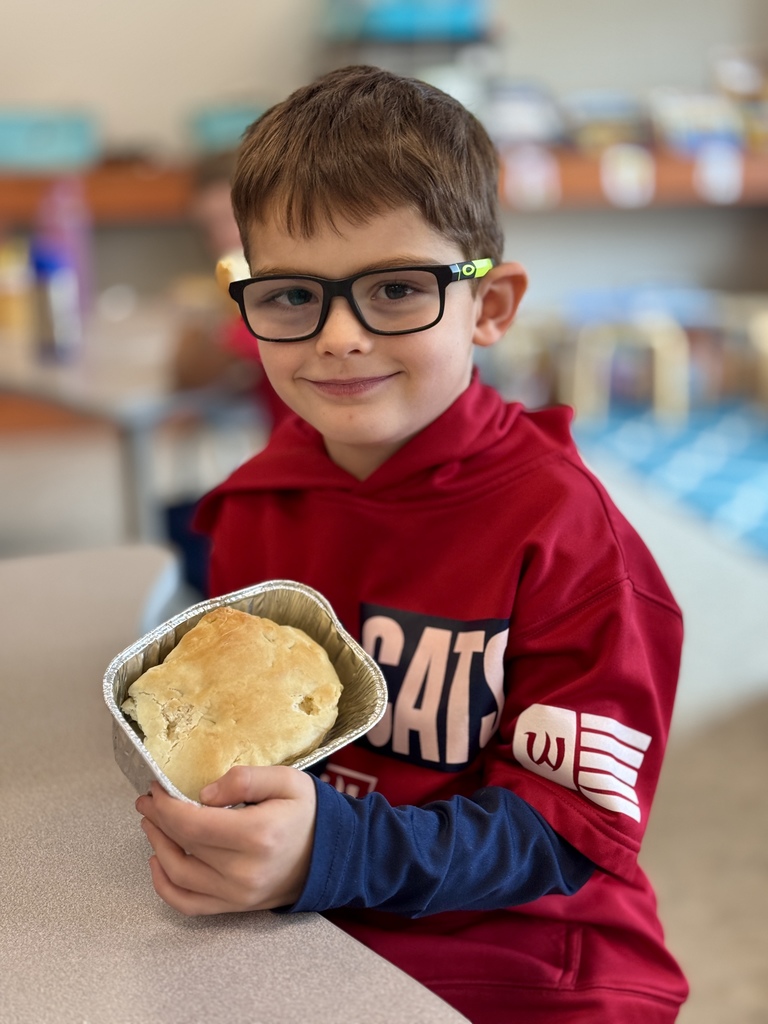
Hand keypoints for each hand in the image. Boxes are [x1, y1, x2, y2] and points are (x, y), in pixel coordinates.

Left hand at [134, 766, 316, 915]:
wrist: (333, 855)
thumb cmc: (309, 813)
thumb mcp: (287, 780)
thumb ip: (245, 779)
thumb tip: (204, 794)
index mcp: (257, 834)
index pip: (193, 823)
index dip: (166, 806)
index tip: (156, 788)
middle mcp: (243, 870)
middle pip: (182, 845)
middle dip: (157, 819)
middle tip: (148, 799)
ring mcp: (237, 894)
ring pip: (178, 875)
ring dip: (156, 846)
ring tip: (151, 823)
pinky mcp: (235, 907)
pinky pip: (188, 904)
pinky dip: (165, 886)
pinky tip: (157, 862)